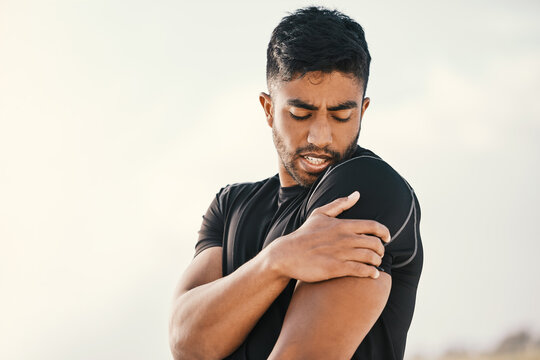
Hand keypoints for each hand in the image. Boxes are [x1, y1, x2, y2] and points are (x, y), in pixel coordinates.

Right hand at [267, 191, 390, 282]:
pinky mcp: (336, 268)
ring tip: (375, 264)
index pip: (373, 226)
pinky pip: (361, 270)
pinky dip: (371, 273)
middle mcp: (344, 238)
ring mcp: (340, 254)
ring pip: (370, 257)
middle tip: (379, 253)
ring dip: (377, 261)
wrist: (287, 254)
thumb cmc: (304, 234)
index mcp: (342, 225)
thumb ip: (340, 204)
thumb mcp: (320, 214)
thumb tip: (357, 194)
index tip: (387, 238)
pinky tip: (371, 274)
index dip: (384, 232)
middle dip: (381, 249)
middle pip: (375, 243)